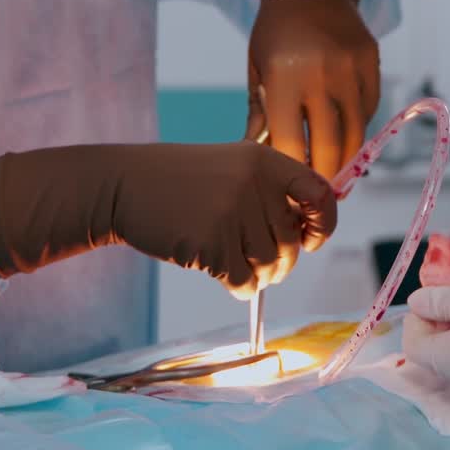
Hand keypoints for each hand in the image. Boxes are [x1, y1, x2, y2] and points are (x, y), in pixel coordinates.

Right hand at [0, 141, 336, 297]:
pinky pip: (243, 281)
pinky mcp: (211, 241)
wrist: (126, 185)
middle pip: (292, 243)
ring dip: (257, 277)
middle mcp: (256, 183)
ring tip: (234, 265)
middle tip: (257, 262)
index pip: (319, 195)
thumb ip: (271, 193)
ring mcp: (233, 211)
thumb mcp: (235, 169)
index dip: (323, 224)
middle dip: (280, 263)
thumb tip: (309, 236)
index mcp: (267, 161)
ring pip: (270, 266)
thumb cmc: (184, 183)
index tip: (310, 239)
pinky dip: (238, 288)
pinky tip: (221, 276)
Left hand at [245, 0, 379, 181]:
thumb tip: (258, 158)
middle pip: (329, 145)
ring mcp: (350, 66)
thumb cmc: (274, 30)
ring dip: (349, 157)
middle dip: (325, 176)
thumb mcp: (257, 69)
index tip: (290, 189)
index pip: (291, 143)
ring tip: (339, 172)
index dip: (291, 172)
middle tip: (322, 193)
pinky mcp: (371, 59)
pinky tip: (349, 132)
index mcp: (284, 78)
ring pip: (356, 131)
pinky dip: (360, 124)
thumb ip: (259, 114)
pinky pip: (371, 105)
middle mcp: (321, 74)